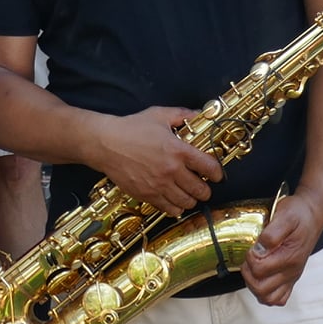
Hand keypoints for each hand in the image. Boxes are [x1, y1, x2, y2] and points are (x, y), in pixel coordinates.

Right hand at [93, 105, 220, 213]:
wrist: (105, 143)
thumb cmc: (131, 128)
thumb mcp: (158, 115)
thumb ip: (182, 115)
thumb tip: (199, 114)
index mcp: (178, 150)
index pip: (210, 168)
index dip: (217, 173)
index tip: (216, 174)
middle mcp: (172, 171)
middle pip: (201, 190)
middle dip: (206, 189)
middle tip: (203, 185)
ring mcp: (159, 185)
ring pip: (187, 203)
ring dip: (191, 199)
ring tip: (188, 193)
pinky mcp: (147, 195)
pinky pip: (170, 210)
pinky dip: (175, 208)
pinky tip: (174, 200)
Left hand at [242, 194, 320, 305]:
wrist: (312, 215)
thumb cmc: (298, 214)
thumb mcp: (285, 215)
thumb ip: (272, 234)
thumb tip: (259, 249)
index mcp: (290, 257)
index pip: (259, 270)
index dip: (249, 258)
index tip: (252, 246)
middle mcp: (291, 272)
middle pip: (261, 289)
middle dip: (248, 274)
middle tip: (249, 258)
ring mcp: (291, 277)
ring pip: (267, 298)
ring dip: (254, 286)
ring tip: (252, 269)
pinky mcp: (290, 279)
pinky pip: (277, 298)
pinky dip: (265, 293)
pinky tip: (261, 278)